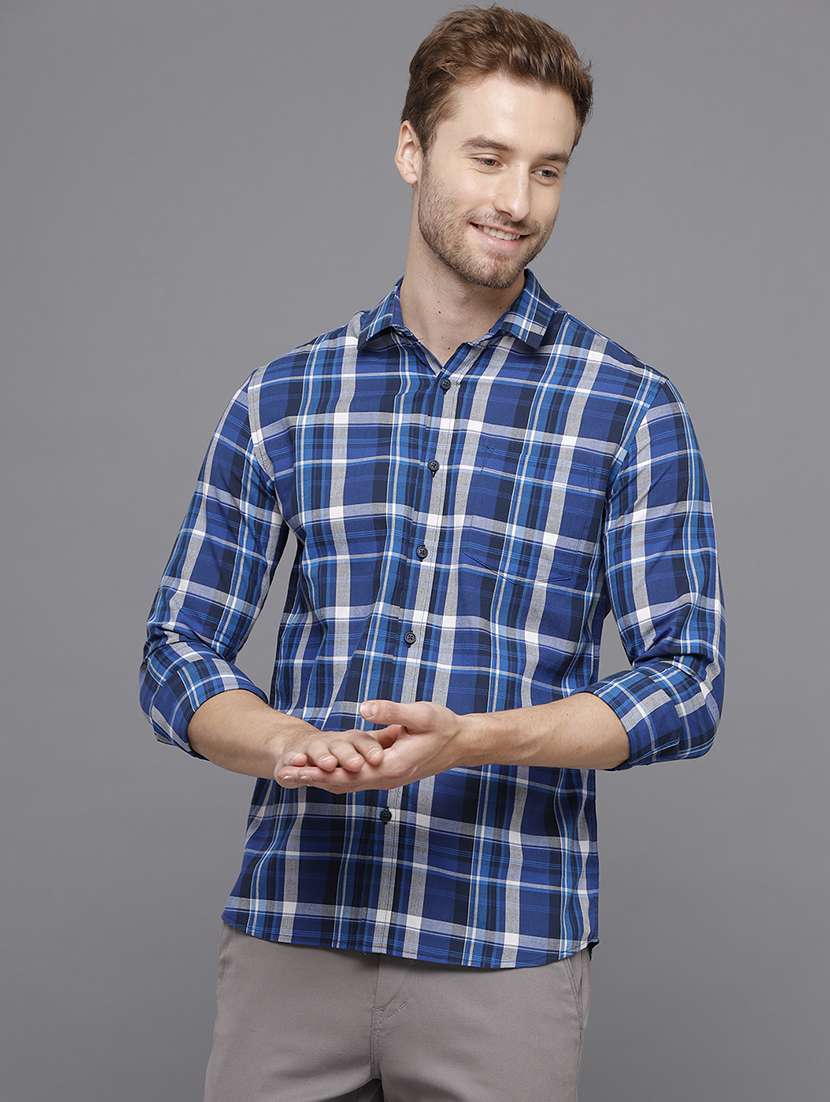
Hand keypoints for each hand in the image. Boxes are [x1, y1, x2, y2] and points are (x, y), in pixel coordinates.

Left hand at [277, 699, 464, 792]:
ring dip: (320, 778)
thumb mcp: (421, 714)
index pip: (347, 773)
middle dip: (313, 777)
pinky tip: (319, 772)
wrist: (461, 743)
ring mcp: (385, 779)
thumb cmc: (443, 725)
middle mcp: (385, 778)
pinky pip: (355, 779)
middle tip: (284, 772)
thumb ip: (392, 712)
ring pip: (347, 783)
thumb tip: (364, 708)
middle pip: (342, 782)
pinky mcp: (386, 773)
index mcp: (391, 766)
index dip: (320, 770)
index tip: (298, 766)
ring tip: (293, 774)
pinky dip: (334, 777)